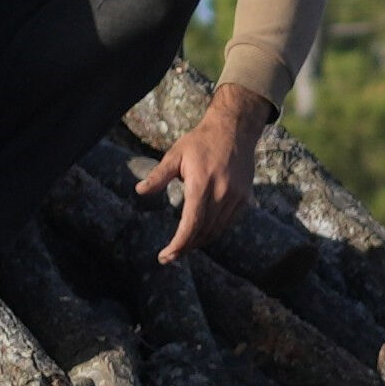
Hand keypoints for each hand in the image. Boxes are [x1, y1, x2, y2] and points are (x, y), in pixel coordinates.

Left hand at [138, 82, 267, 263]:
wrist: (234, 130)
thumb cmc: (200, 142)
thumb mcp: (175, 155)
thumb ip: (158, 176)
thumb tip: (139, 191)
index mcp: (202, 184)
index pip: (191, 223)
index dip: (179, 244)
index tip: (166, 255)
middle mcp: (222, 193)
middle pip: (204, 232)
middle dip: (186, 247)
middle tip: (170, 255)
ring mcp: (236, 197)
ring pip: (217, 230)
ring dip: (200, 242)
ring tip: (184, 246)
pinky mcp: (245, 199)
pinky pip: (228, 223)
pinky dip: (214, 232)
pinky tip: (202, 233)